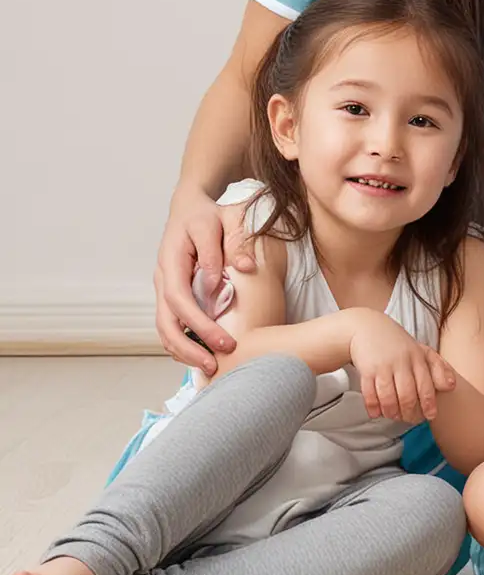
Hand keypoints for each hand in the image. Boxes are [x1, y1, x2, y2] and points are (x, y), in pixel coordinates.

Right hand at [154, 187, 256, 370]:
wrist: (188, 207)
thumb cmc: (204, 215)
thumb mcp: (215, 224)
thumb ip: (220, 249)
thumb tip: (230, 275)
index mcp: (171, 263)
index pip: (180, 302)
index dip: (201, 326)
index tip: (224, 342)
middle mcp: (162, 280)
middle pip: (165, 324)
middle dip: (187, 350)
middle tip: (214, 367)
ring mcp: (164, 289)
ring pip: (164, 329)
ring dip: (183, 351)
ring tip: (209, 367)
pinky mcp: (171, 295)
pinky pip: (171, 324)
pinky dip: (182, 342)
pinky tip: (202, 353)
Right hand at [350, 311, 456, 423]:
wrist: (369, 328)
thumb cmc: (399, 345)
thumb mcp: (421, 352)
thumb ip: (438, 368)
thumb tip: (451, 386)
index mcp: (418, 357)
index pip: (426, 384)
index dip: (428, 403)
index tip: (430, 416)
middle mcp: (402, 361)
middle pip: (407, 394)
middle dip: (409, 412)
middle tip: (410, 420)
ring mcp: (383, 366)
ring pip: (388, 397)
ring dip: (391, 412)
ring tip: (394, 416)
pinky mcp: (367, 369)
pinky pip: (369, 394)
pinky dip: (373, 408)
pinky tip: (377, 413)